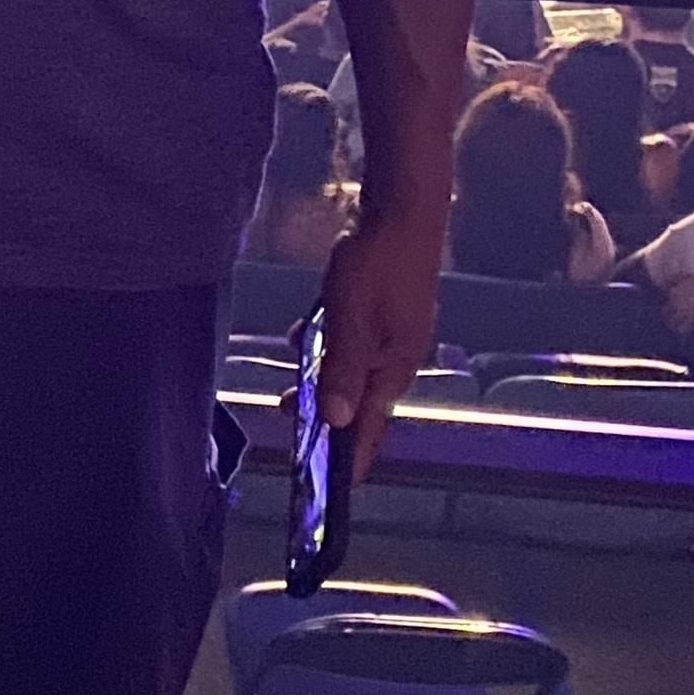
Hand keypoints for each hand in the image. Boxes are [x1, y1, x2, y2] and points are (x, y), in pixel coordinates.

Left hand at [315, 209, 442, 479]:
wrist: (404, 210)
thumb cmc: (378, 266)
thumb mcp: (350, 320)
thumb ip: (342, 370)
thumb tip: (337, 420)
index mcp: (393, 369)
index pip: (369, 426)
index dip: (350, 455)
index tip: (333, 484)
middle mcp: (397, 358)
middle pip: (358, 400)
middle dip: (325, 413)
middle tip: (289, 413)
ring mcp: (394, 333)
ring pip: (353, 369)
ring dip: (322, 377)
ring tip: (293, 383)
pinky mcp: (385, 310)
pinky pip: (352, 340)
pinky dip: (328, 343)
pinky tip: (305, 334)